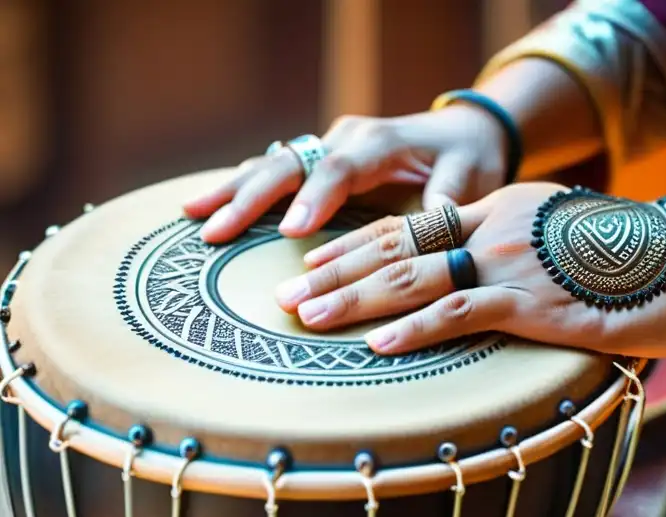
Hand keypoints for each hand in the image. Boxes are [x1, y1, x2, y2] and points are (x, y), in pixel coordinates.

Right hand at [183, 105, 508, 243]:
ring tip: (191, 216)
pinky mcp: (320, 160)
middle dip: (250, 198)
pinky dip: (242, 188)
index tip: (293, 232)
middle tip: (214, 231)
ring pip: (272, 164)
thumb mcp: (472, 175)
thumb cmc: (469, 158)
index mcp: (380, 142)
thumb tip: (436, 223)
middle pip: (290, 165)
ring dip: (232, 191)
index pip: (340, 169)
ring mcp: (328, 146)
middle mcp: (346, 138)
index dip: (316, 199)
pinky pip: (276, 171)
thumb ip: (451, 198)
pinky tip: (207, 206)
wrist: (463, 132)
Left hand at [274, 182, 665, 359]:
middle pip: (399, 246)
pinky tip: (377, 346)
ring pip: (416, 277)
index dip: (360, 246)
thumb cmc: (648, 262)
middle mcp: (500, 228)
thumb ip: (531, 271)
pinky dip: (416, 329)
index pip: (415, 226)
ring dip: (355, 300)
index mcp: (506, 211)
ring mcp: (516, 262)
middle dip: (336, 272)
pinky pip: (463, 312)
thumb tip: (510, 304)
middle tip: (286, 296)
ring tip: (305, 318)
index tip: (315, 265)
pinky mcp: (538, 301)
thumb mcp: (575, 252)